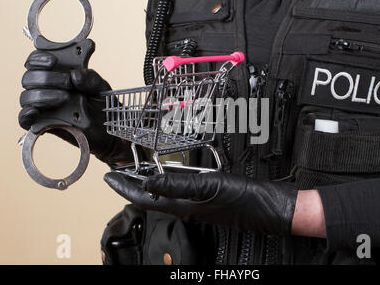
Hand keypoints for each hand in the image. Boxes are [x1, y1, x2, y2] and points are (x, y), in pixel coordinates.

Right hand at [19, 50, 133, 164]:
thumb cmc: (102, 104)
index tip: (53, 60)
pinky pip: (24, 120)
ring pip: (27, 97)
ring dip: (43, 95)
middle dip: (48, 78)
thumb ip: (91, 78)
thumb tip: (75, 75)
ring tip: (65, 98)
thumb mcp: (101, 87)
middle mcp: (45, 88)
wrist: (108, 129)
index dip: (40, 58)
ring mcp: (43, 106)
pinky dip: (26, 115)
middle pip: (30, 78)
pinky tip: (36, 112)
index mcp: (56, 73)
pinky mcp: (43, 124)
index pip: (36, 61)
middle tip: (68, 83)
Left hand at [103, 172, 297, 234]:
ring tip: (138, 172)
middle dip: (132, 185)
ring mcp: (198, 204)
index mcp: (184, 206)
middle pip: (151, 197)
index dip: (124, 187)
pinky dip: (169, 182)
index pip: (144, 198)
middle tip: (120, 173)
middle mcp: (188, 207)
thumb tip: (147, 183)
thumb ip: (177, 185)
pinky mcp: (208, 199)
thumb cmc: (244, 200)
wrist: (271, 207)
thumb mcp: (208, 187)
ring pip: (164, 194)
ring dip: (149, 183)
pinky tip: (171, 175)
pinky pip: (180, 191)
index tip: (109, 177)